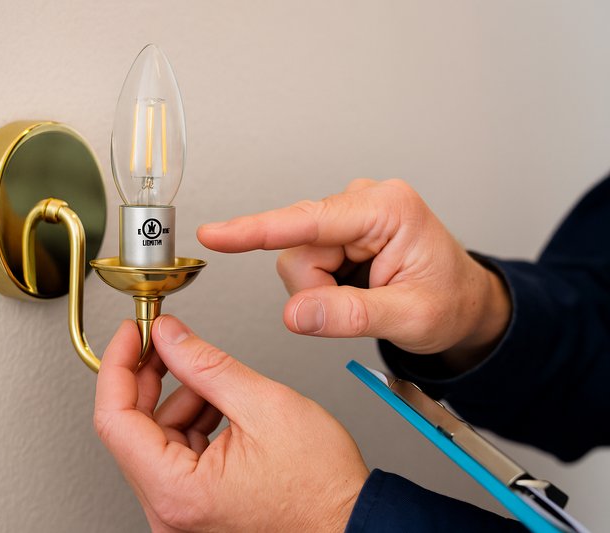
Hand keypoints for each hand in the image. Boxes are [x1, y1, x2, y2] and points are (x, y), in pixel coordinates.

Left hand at [94, 316, 368, 531]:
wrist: (351, 524)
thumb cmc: (321, 487)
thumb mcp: (263, 406)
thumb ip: (206, 365)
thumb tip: (169, 337)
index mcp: (177, 493)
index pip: (115, 420)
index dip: (119, 366)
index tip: (132, 333)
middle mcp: (170, 511)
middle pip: (133, 428)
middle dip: (152, 378)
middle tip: (169, 341)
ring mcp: (181, 512)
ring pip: (157, 437)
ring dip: (181, 399)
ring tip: (220, 383)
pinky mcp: (195, 507)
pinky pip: (177, 453)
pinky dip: (194, 421)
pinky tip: (222, 406)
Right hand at [198, 179, 510, 366]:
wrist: (463, 302)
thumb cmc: (449, 302)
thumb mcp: (411, 318)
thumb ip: (351, 315)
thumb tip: (296, 314)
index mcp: (387, 210)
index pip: (309, 221)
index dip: (256, 230)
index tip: (215, 234)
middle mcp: (363, 203)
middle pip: (298, 249)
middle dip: (317, 290)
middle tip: (356, 308)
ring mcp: (348, 216)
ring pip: (297, 259)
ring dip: (320, 291)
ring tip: (362, 297)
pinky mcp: (338, 230)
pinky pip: (306, 262)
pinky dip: (323, 287)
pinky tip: (354, 288)